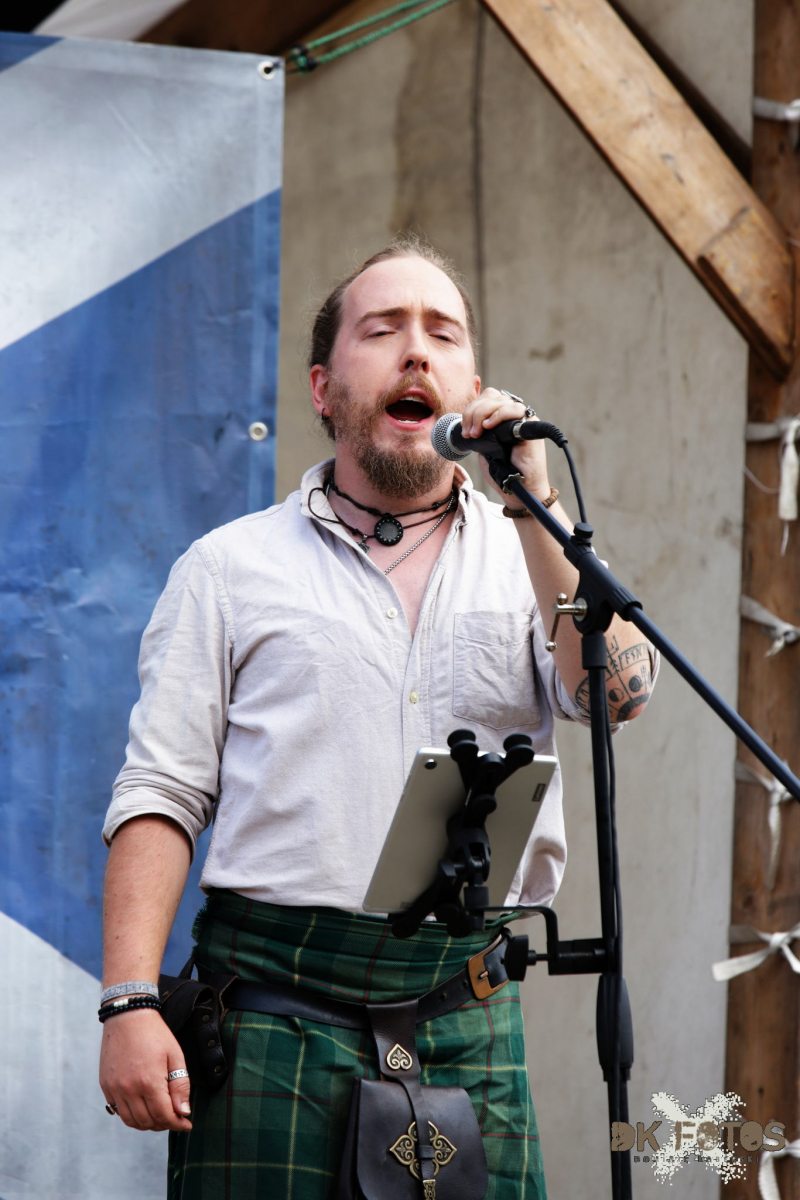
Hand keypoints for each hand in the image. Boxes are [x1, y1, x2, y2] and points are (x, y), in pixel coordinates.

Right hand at [99, 1009, 192, 1131]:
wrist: (128, 1016)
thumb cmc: (154, 1033)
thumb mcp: (175, 1055)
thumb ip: (180, 1085)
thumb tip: (183, 1112)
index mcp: (149, 1081)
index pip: (164, 1116)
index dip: (178, 1123)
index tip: (187, 1124)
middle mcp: (129, 1089)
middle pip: (148, 1122)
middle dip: (164, 1124)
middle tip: (175, 1118)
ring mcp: (115, 1089)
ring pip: (131, 1121)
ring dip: (148, 1123)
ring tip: (160, 1115)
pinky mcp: (106, 1087)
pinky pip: (119, 1111)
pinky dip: (132, 1115)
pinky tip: (143, 1107)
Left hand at [459, 387, 550, 499]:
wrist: (519, 489)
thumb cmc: (502, 472)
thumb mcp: (484, 448)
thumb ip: (480, 432)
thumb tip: (469, 419)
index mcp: (501, 418)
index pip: (486, 398)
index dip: (472, 409)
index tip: (464, 431)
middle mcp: (513, 415)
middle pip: (491, 396)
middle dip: (473, 412)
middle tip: (469, 434)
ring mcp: (522, 418)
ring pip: (500, 400)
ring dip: (481, 414)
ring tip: (476, 434)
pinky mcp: (531, 425)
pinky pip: (514, 409)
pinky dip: (499, 414)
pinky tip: (488, 426)